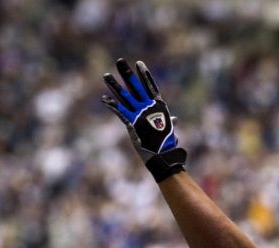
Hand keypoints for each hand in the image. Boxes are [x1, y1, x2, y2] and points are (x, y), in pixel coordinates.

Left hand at [100, 58, 187, 181]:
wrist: (164, 154)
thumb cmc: (168, 143)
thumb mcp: (169, 129)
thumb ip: (169, 121)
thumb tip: (175, 120)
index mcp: (159, 106)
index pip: (150, 86)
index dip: (144, 75)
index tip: (139, 63)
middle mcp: (148, 107)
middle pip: (135, 86)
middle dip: (127, 73)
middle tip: (119, 61)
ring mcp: (140, 114)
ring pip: (124, 96)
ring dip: (114, 85)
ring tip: (106, 75)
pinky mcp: (132, 123)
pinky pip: (119, 111)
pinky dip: (111, 105)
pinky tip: (104, 98)